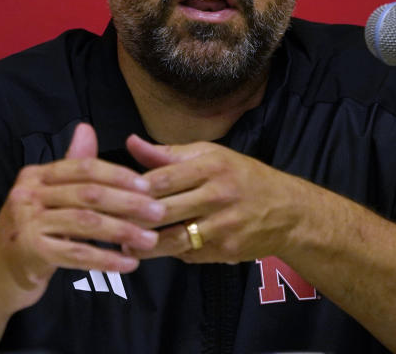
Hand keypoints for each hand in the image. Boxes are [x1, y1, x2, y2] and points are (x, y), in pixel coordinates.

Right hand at [0, 123, 163, 312]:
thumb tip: (86, 128)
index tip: (148, 187)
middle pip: (88, 193)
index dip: (118, 175)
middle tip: (158, 212)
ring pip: (86, 223)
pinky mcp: (31, 252)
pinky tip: (128, 263)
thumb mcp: (46, 198)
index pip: (83, 168)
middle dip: (128, 203)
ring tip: (149, 239)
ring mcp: (26, 223)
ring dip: (123, 231)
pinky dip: (107, 258)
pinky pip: (77, 254)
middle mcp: (27, 194)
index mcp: (34, 175)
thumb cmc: (29, 235)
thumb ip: (70, 168)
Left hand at [125, 135, 307, 264]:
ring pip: (172, 239)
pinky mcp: (225, 250)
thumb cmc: (243, 176)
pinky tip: (153, 249)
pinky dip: (170, 251)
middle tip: (106, 221)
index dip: (133, 188)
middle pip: (164, 210)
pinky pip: (188, 253)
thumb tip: (131, 142)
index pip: (163, 178)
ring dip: (144, 243)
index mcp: (212, 166)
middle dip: (133, 218)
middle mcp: (218, 195)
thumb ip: (169, 153)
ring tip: (123, 242)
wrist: (289, 211)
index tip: (110, 193)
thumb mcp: (211, 155)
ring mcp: (222, 226)